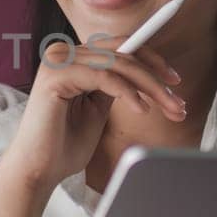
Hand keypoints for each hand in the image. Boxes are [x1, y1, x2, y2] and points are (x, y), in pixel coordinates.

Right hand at [0, 33, 185, 194]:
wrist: (38, 170)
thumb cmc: (64, 145)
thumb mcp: (98, 108)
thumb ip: (115, 86)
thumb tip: (147, 74)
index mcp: (73, 58)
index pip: (119, 46)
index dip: (151, 60)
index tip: (175, 81)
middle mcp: (63, 53)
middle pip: (123, 53)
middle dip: (157, 77)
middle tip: (179, 103)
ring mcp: (57, 61)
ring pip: (118, 64)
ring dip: (151, 87)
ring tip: (169, 108)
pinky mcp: (56, 76)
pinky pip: (103, 77)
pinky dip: (127, 92)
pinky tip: (142, 109)